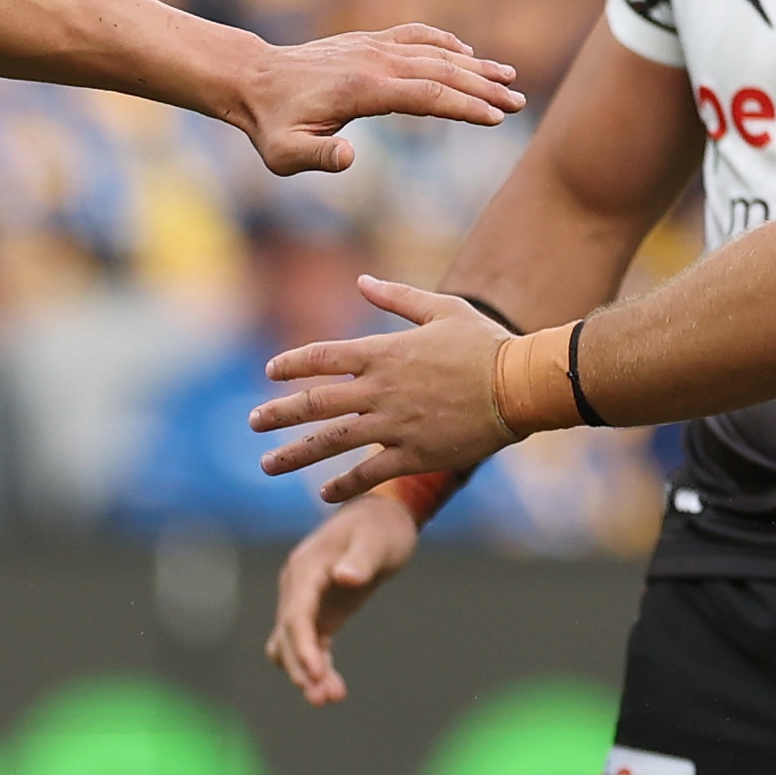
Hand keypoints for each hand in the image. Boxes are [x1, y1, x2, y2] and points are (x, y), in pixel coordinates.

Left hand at [235, 22, 523, 172]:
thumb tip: (351, 158)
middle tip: (518, 103)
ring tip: (508, 78)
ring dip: (474, 65)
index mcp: (363, 89)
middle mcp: (374, 61)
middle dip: (483, 88)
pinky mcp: (370, 41)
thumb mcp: (286, 154)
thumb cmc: (272, 125)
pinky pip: (416, 36)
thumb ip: (319, 157)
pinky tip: (467, 52)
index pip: (427, 96)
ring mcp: (374, 47)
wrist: (254, 80)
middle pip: (442, 72)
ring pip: (435, 52)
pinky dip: (444, 42)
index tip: (496, 118)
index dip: (464, 107)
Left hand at [251, 278, 519, 492]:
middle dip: (278, 414)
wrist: (522, 385)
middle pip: (315, 403)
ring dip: (295, 454)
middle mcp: (381, 390)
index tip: (270, 372)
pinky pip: (368, 474)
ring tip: (267, 465)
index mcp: (384, 352)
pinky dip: (343, 485)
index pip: (322, 357)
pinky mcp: (414, 455)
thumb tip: (362, 280)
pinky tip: (323, 495)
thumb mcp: (442, 309)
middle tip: (252, 422)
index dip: (292, 364)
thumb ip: (397, 297)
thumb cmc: (486, 343)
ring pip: (331, 442)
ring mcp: (395, 425)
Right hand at [265, 492, 421, 706]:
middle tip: (324, 698)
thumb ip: (361, 559)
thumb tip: (344, 577)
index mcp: (305, 568)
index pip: (296, 614)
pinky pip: (308, 645)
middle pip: (289, 635)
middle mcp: (297, 586)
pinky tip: (333, 688)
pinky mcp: (318, 613)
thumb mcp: (376, 540)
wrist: (380, 518)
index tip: (315, 673)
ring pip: (292, 645)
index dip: (302, 646)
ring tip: (331, 698)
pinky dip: (316, 666)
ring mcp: (304, 600)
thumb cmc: (381, 527)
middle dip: (303, 668)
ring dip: (305, 673)